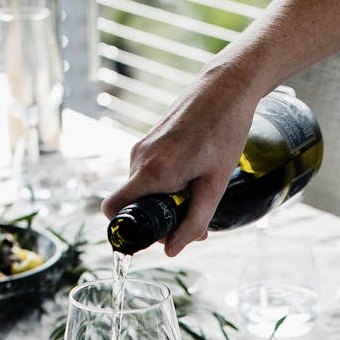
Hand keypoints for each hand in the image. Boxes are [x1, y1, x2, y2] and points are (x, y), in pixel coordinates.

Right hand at [100, 68, 260, 256]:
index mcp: (151, 173)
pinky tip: (193, 180)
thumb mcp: (214, 186)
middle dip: (158, 221)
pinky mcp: (149, 142)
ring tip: (199, 195)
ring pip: (143, 191)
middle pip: (133, 206)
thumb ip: (193, 222)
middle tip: (193, 222)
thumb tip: (171, 252)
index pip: (113, 211)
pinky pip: (149, 175)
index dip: (128, 231)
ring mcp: (141, 148)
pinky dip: (166, 186)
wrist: (226, 88)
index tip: (156, 235)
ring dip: (165, 203)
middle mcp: (139, 159)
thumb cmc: (224, 133)